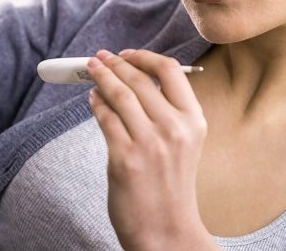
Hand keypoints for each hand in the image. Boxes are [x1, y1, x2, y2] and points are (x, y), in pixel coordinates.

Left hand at [86, 48, 216, 249]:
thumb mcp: (184, 144)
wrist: (167, 232)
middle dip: (115, 64)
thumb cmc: (171, 189)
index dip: (144, 57)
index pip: (170, 71)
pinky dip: (96, 104)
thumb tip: (133, 80)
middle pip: (139, 80)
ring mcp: (149, 143)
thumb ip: (166, 113)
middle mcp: (175, 128)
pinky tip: (93, 99)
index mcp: (194, 121)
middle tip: (100, 57)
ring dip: (101, 78)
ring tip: (92, 71)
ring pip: (119, 95)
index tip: (127, 54)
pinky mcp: (125, 158)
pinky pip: (105, 119)